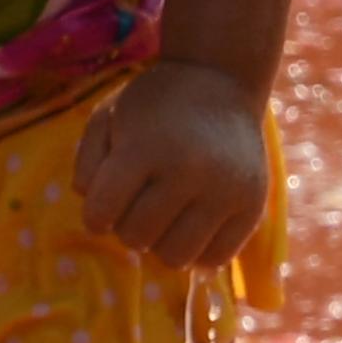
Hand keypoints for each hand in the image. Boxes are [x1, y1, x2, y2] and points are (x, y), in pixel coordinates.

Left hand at [71, 61, 270, 270]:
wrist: (221, 83)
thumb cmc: (156, 104)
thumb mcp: (109, 116)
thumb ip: (89, 161)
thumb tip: (93, 208)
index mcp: (146, 149)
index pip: (104, 210)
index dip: (95, 218)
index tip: (100, 212)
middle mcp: (189, 174)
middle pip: (138, 237)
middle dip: (128, 228)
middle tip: (136, 210)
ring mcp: (225, 194)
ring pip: (177, 257)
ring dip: (162, 245)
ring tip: (165, 222)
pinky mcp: (252, 208)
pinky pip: (216, 259)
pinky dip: (197, 252)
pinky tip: (192, 228)